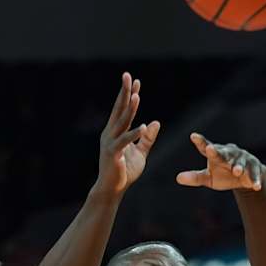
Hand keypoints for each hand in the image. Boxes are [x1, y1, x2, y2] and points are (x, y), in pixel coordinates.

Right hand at [96, 72, 159, 195]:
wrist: (111, 190)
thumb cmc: (124, 172)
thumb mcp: (140, 153)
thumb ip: (147, 139)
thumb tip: (155, 122)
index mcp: (116, 132)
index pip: (124, 110)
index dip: (130, 95)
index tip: (136, 81)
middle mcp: (110, 134)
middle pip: (120, 110)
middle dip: (125, 92)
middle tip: (128, 76)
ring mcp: (110, 143)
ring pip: (122, 122)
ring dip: (130, 109)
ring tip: (137, 95)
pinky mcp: (112, 154)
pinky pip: (124, 141)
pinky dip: (134, 134)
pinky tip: (143, 127)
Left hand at [176, 135, 264, 191]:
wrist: (246, 178)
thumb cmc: (223, 175)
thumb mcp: (209, 178)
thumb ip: (195, 178)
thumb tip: (178, 178)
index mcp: (216, 154)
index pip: (206, 147)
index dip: (200, 142)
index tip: (193, 136)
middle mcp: (229, 153)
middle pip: (224, 153)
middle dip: (218, 152)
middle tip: (211, 149)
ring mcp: (243, 159)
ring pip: (240, 163)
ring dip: (239, 167)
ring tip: (237, 171)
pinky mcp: (254, 168)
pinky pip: (254, 174)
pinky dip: (255, 180)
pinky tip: (256, 186)